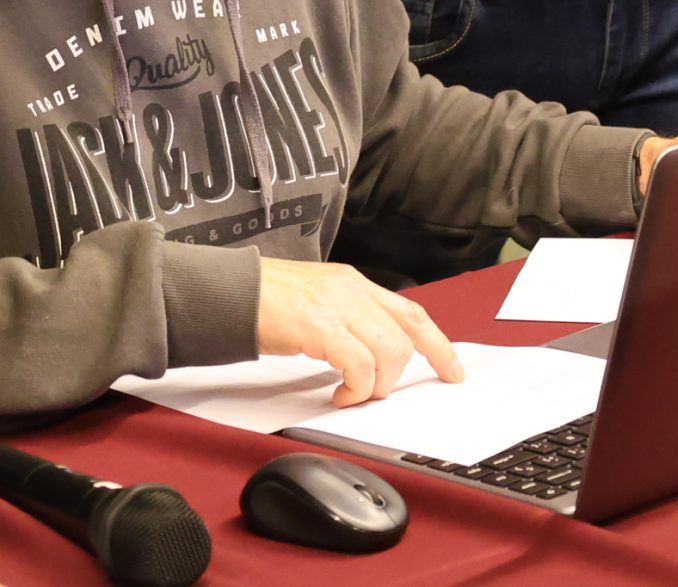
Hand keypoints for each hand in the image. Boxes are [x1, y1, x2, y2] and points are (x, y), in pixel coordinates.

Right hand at [255, 257, 463, 405]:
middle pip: (404, 339)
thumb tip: (371, 358)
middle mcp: (351, 288)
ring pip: (388, 354)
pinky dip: (355, 389)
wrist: (224, 293)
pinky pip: (359, 367)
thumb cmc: (260, 302)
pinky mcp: (319, 326)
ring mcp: (336, 304)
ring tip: (350, 393)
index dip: (439, 345)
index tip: (453, 370)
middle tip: (371, 392)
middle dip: (395, 377)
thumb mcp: (314, 301)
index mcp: (352, 282)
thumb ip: (346, 318)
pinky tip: (338, 395)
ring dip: (375, 385)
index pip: (411, 312)